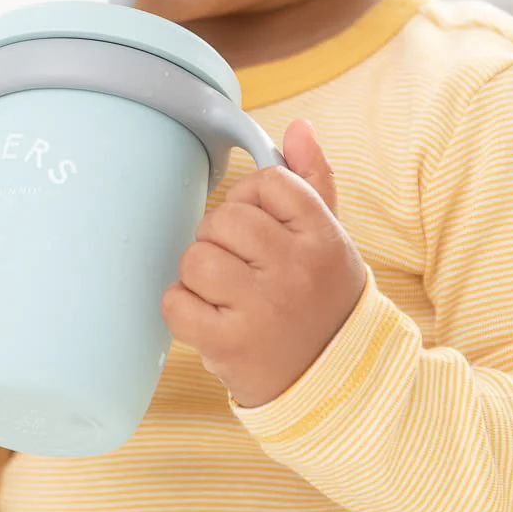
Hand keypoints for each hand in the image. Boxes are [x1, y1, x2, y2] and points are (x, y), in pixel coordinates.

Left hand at [162, 119, 365, 408]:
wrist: (337, 385)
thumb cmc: (323, 300)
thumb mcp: (331, 238)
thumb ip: (313, 178)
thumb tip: (298, 126)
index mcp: (323, 236)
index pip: (267, 182)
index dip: (252, 200)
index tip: (261, 228)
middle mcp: (296, 269)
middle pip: (224, 217)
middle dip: (221, 238)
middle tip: (242, 265)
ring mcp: (263, 308)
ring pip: (196, 257)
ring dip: (200, 274)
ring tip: (227, 294)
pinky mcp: (229, 345)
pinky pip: (176, 302)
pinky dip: (183, 309)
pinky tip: (211, 318)